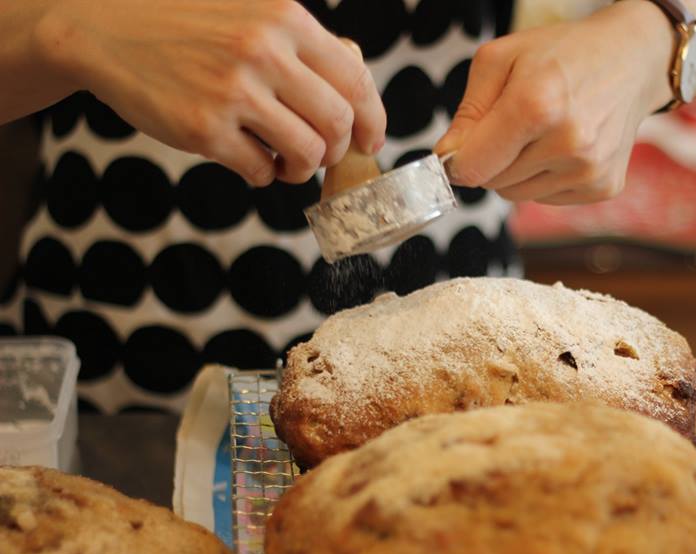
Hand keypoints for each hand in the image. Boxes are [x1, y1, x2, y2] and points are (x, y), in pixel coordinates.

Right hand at [37, 0, 385, 184]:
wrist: (102, 26)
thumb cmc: (186, 22)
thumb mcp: (252, 11)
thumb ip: (301, 45)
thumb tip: (354, 93)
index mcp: (285, 19)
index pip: (355, 80)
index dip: (373, 119)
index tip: (372, 141)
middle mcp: (264, 52)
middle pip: (337, 123)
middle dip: (338, 149)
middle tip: (322, 154)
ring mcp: (233, 93)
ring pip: (306, 153)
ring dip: (304, 168)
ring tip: (287, 162)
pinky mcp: (203, 129)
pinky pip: (260, 170)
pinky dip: (264, 175)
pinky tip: (251, 160)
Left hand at [435, 1, 671, 204]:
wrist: (630, 60)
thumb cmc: (560, 54)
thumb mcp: (501, 59)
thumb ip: (467, 112)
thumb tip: (447, 158)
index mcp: (536, 105)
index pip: (472, 167)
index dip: (457, 161)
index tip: (459, 148)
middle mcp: (568, 143)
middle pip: (493, 183)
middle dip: (491, 159)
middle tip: (513, 124)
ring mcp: (589, 170)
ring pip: (518, 195)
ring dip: (518, 170)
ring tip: (542, 132)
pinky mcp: (603, 187)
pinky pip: (547, 199)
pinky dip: (545, 177)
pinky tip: (563, 146)